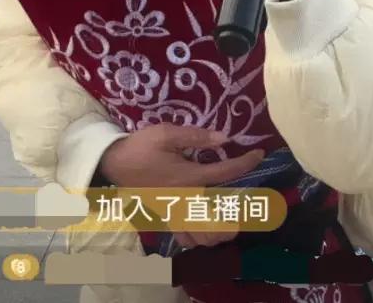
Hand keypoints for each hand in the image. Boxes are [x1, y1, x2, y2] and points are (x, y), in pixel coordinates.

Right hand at [99, 124, 263, 248]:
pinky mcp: (167, 219)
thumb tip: (224, 138)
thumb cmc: (141, 146)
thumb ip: (196, 136)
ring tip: (231, 213)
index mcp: (188, 177)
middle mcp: (185, 200)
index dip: (246, 163)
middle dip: (239, 212)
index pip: (225, 173)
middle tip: (247, 197)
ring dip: (222, 229)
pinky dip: (201, 236)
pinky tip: (208, 221)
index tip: (258, 154)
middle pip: (220, 220)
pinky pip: (187, 238)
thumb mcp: (167, 133)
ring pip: (205, 237)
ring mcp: (175, 214)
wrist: (114, 163)